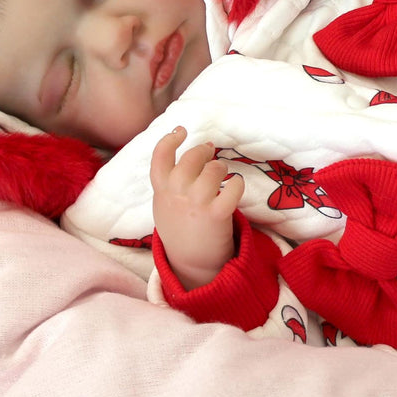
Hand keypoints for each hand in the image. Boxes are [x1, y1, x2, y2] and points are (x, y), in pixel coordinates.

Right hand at [150, 126, 244, 289]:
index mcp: (161, 191)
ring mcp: (196, 203)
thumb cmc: (180, 231)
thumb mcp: (164, 206)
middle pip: (192, 158)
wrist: (191, 265)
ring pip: (214, 169)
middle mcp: (176, 194)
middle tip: (210, 153)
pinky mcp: (217, 214)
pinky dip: (237, 185)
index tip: (182, 131)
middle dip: (204, 151)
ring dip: (221, 168)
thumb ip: (170, 183)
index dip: (170, 140)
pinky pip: (232, 187)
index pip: (160, 157)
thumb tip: (193, 154)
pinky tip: (234, 189)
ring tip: (222, 176)